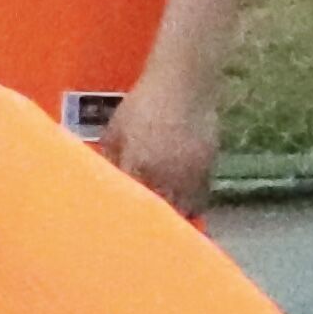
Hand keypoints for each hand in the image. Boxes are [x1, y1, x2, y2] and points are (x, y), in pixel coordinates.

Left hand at [108, 64, 221, 217]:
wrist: (183, 85)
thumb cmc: (143, 104)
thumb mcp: (116, 128)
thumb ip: (109, 155)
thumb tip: (103, 176)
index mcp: (138, 165)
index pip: (130, 201)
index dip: (124, 213)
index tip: (118, 222)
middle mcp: (166, 175)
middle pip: (159, 211)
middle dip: (150, 221)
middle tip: (141, 228)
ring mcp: (191, 173)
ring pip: (183, 209)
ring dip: (173, 218)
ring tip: (164, 225)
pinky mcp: (210, 167)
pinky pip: (202, 197)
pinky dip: (193, 205)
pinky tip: (184, 207)